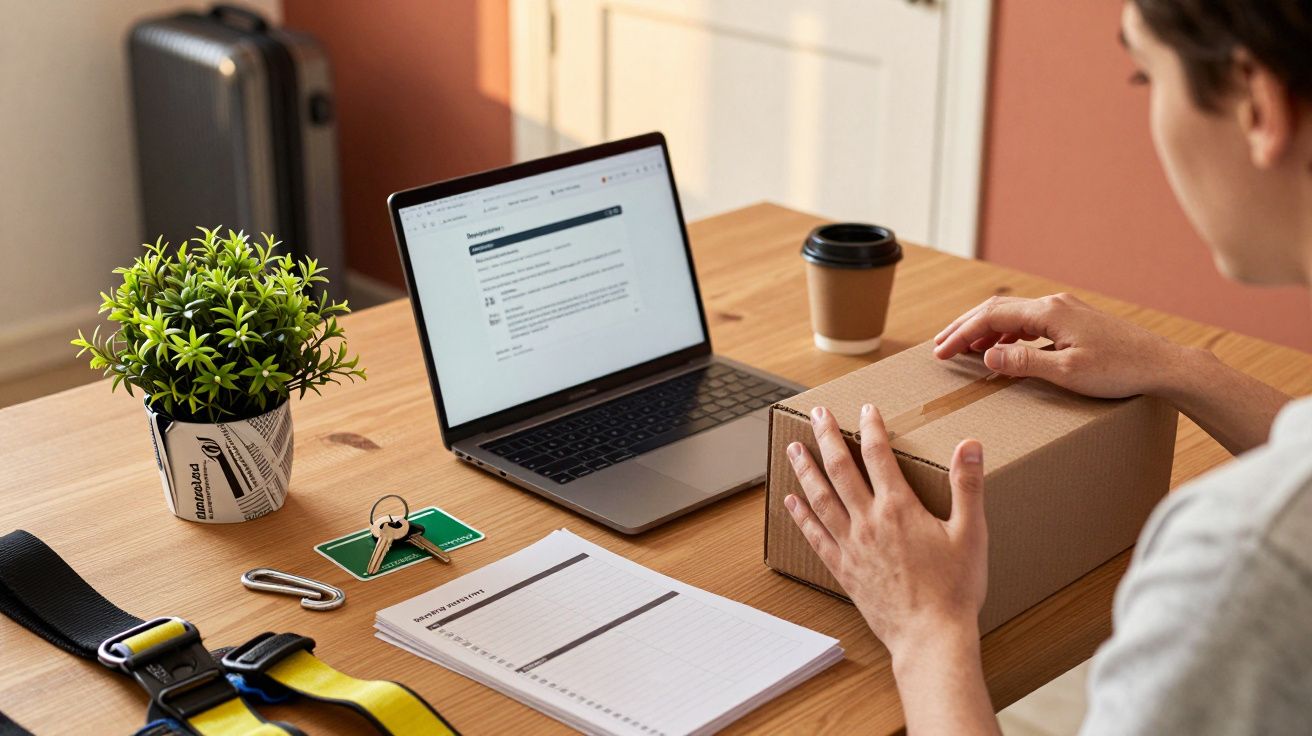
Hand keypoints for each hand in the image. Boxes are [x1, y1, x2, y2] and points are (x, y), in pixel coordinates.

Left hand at [784, 404, 987, 658]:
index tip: (865, 408)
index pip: (878, 455)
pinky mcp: (843, 569)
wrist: (930, 637)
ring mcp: (851, 546)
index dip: (871, 427)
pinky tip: (790, 501)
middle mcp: (868, 521)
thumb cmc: (954, 589)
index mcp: (899, 508)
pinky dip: (801, 516)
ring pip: (820, 498)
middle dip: (826, 437)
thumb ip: (968, 486)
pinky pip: (815, 536)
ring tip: (792, 448)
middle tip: (816, 413)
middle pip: (840, 469)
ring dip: (805, 470)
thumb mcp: (971, 533)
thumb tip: (969, 444)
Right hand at [932, 293, 1184, 398]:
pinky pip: (1029, 322)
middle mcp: (1055, 304)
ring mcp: (1066, 311)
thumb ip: (1024, 362)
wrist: (1163, 365)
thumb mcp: (1067, 372)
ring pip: (1013, 314)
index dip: (961, 334)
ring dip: (985, 329)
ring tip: (965, 348)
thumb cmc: (1119, 371)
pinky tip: (1003, 347)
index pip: (990, 317)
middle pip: (997, 309)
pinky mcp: (1075, 321)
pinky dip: (1007, 333)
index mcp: (1049, 312)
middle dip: (965, 327)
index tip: (940, 352)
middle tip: (940, 346)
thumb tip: (988, 354)